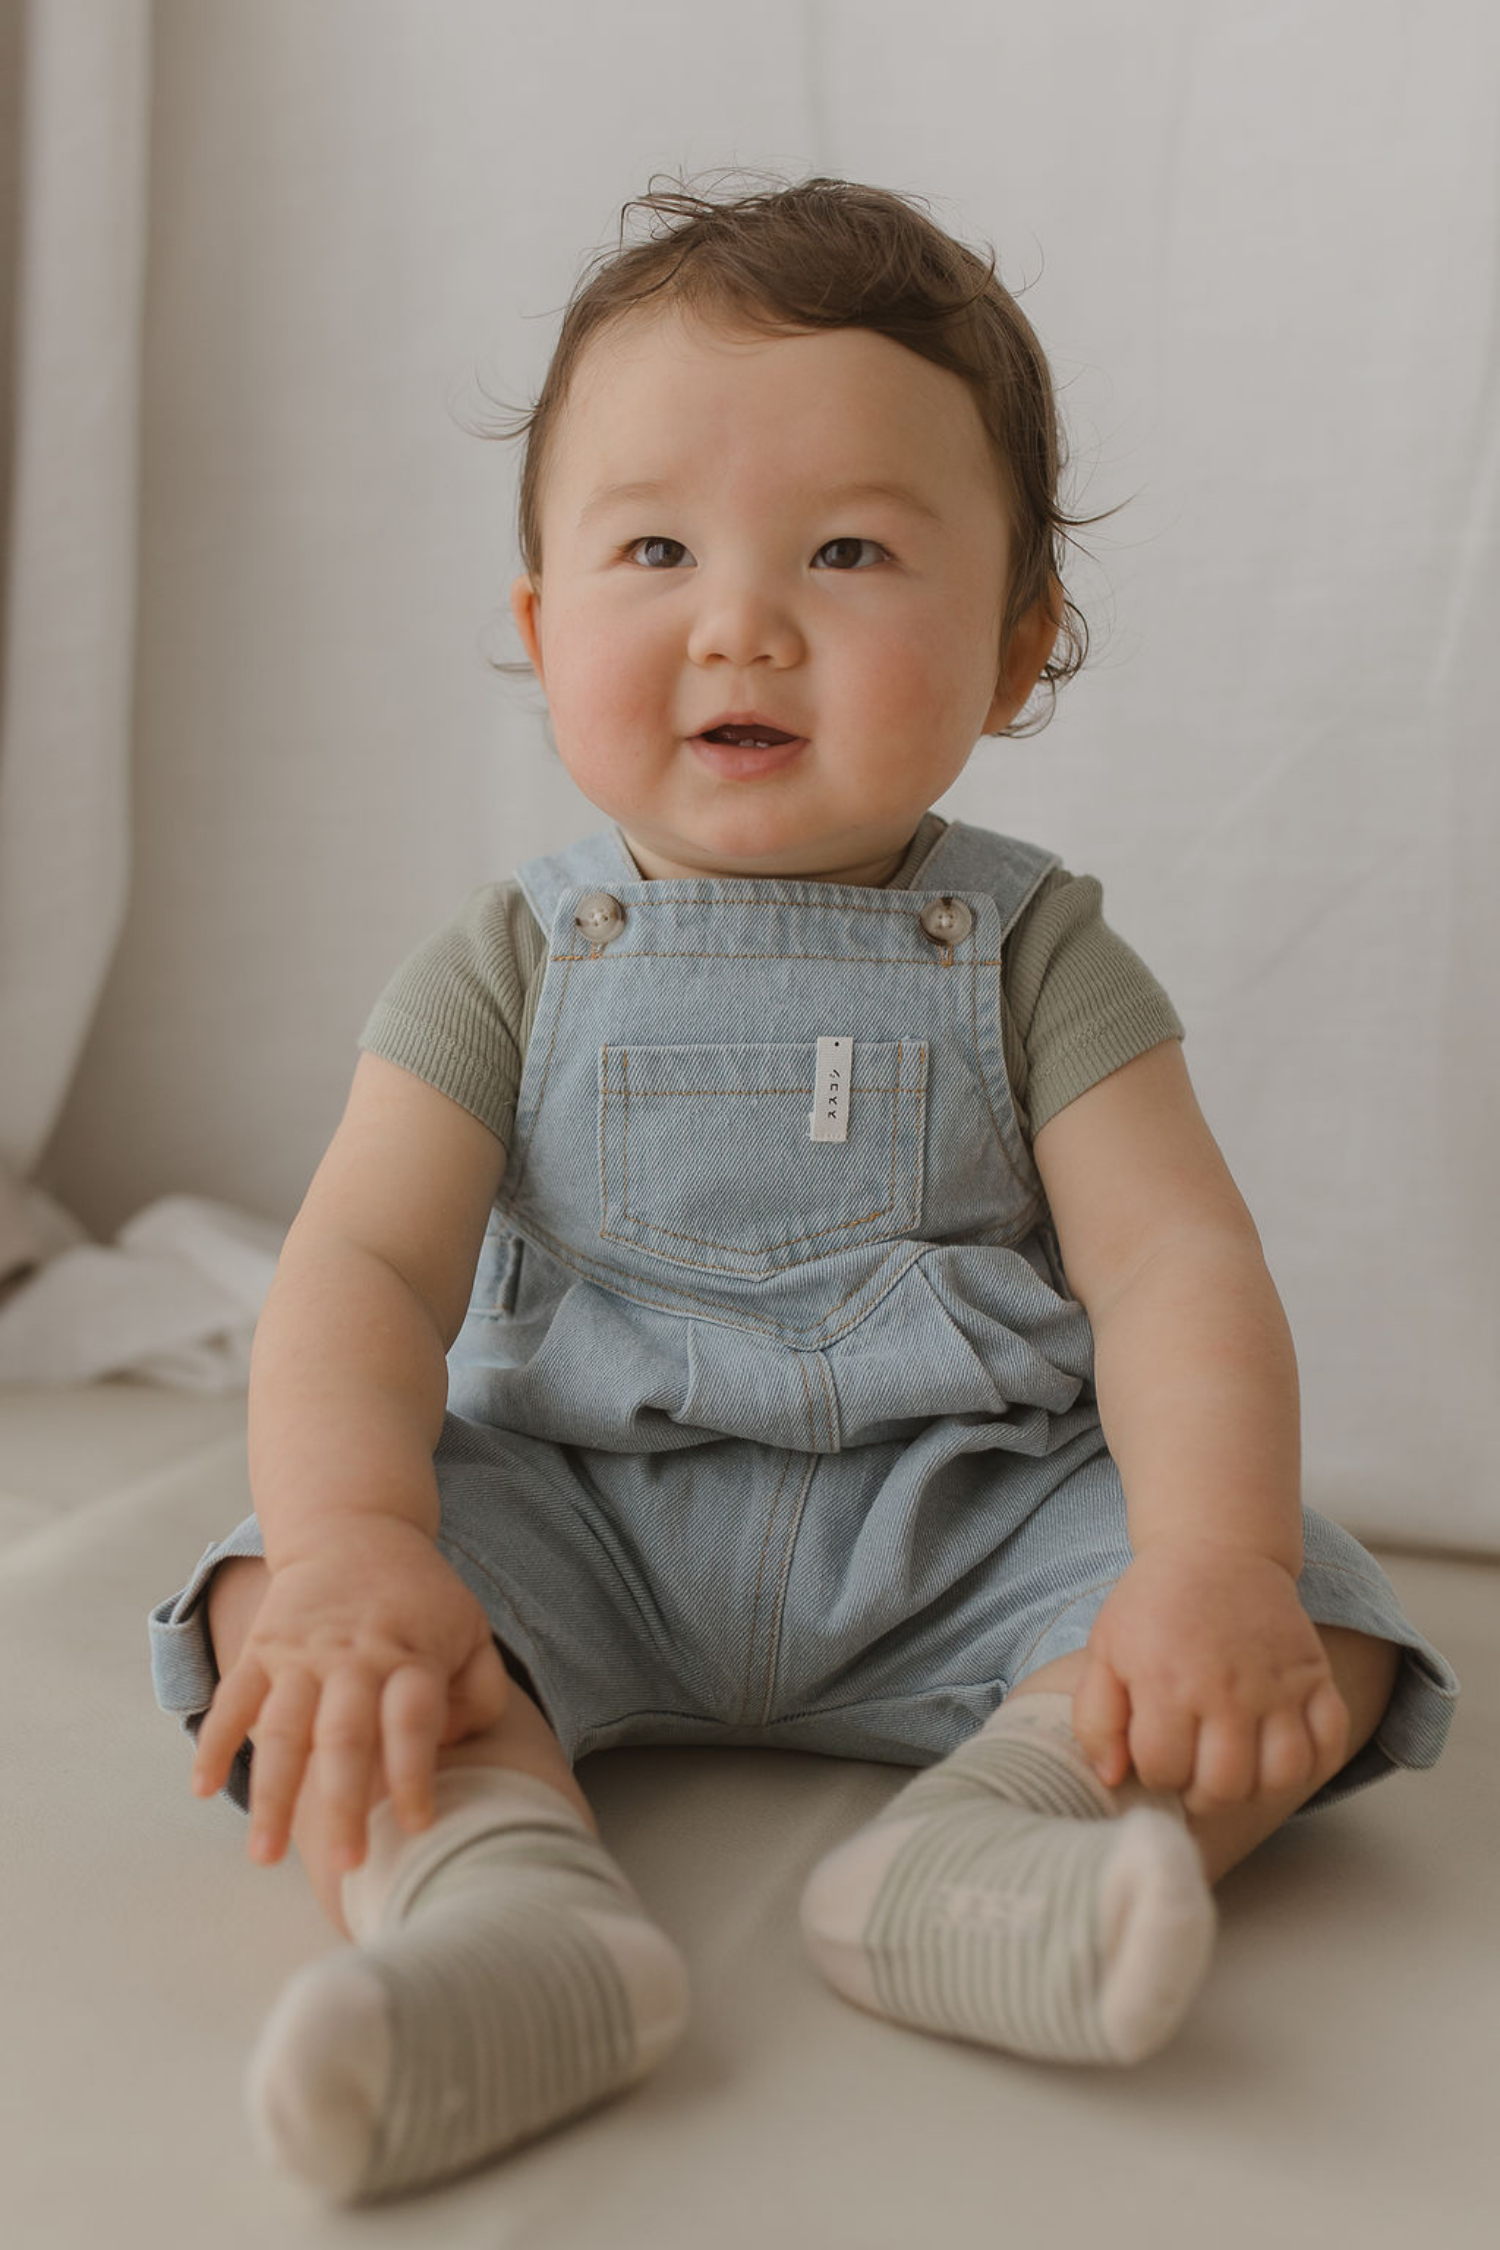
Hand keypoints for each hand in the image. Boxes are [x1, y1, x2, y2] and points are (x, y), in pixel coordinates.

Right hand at [190, 1516, 509, 1871]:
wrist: (354, 1528)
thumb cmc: (421, 1597)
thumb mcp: (470, 1630)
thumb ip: (479, 1693)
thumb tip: (452, 1751)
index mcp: (410, 1656)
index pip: (412, 1719)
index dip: (415, 1772)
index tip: (419, 1827)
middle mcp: (355, 1657)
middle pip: (345, 1734)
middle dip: (342, 1802)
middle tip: (345, 1863)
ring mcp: (303, 1654)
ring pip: (283, 1728)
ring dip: (271, 1793)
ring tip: (264, 1855)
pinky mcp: (263, 1647)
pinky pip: (234, 1697)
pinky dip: (215, 1739)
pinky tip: (199, 1789)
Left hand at [1069, 1539, 1350, 1820]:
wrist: (1215, 1547)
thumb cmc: (1155, 1604)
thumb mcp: (1105, 1650)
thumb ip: (1097, 1720)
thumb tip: (1113, 1777)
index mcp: (1168, 1682)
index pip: (1164, 1770)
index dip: (1155, 1774)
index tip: (1156, 1755)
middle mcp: (1227, 1688)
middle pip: (1225, 1786)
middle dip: (1201, 1794)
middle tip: (1195, 1772)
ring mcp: (1277, 1684)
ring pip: (1282, 1776)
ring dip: (1256, 1788)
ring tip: (1235, 1769)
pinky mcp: (1315, 1675)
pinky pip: (1331, 1743)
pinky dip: (1313, 1764)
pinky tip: (1280, 1754)